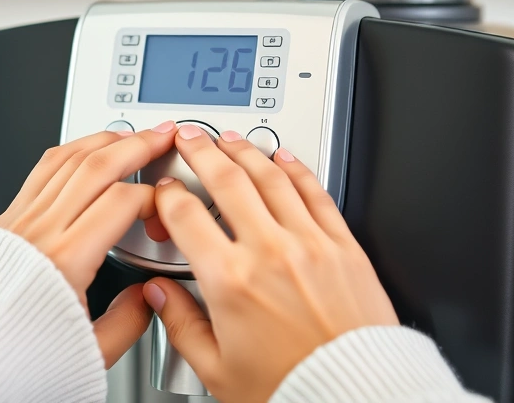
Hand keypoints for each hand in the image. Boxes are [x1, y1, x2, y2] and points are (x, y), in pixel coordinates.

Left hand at [0, 121, 177, 366]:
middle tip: (164, 136)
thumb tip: (151, 296)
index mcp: (66, 263)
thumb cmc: (15, 359)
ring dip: (105, 140)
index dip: (154, 197)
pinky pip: (42, 170)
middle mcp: (40, 233)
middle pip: (97, 166)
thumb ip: (130, 321)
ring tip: (131, 135)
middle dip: (138, 144)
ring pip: (67, 159)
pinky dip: (71, 151)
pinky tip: (86, 148)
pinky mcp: (6, 221)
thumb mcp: (90, 352)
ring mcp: (20, 221)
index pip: (122, 202)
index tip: (169, 208)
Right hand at [143, 126, 398, 402]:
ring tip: (229, 139)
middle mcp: (269, 252)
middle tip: (190, 136)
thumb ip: (180, 324)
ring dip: (245, 150)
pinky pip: (316, 192)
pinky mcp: (344, 246)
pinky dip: (296, 168)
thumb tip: (157, 295)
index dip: (167, 194)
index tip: (163, 190)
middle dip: (202, 150)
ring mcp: (310, 244)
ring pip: (271, 177)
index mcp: (230, 281)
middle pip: (227, 180)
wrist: (356, 398)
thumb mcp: (216, 369)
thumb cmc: (292, 389)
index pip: (185, 215)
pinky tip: (283, 158)